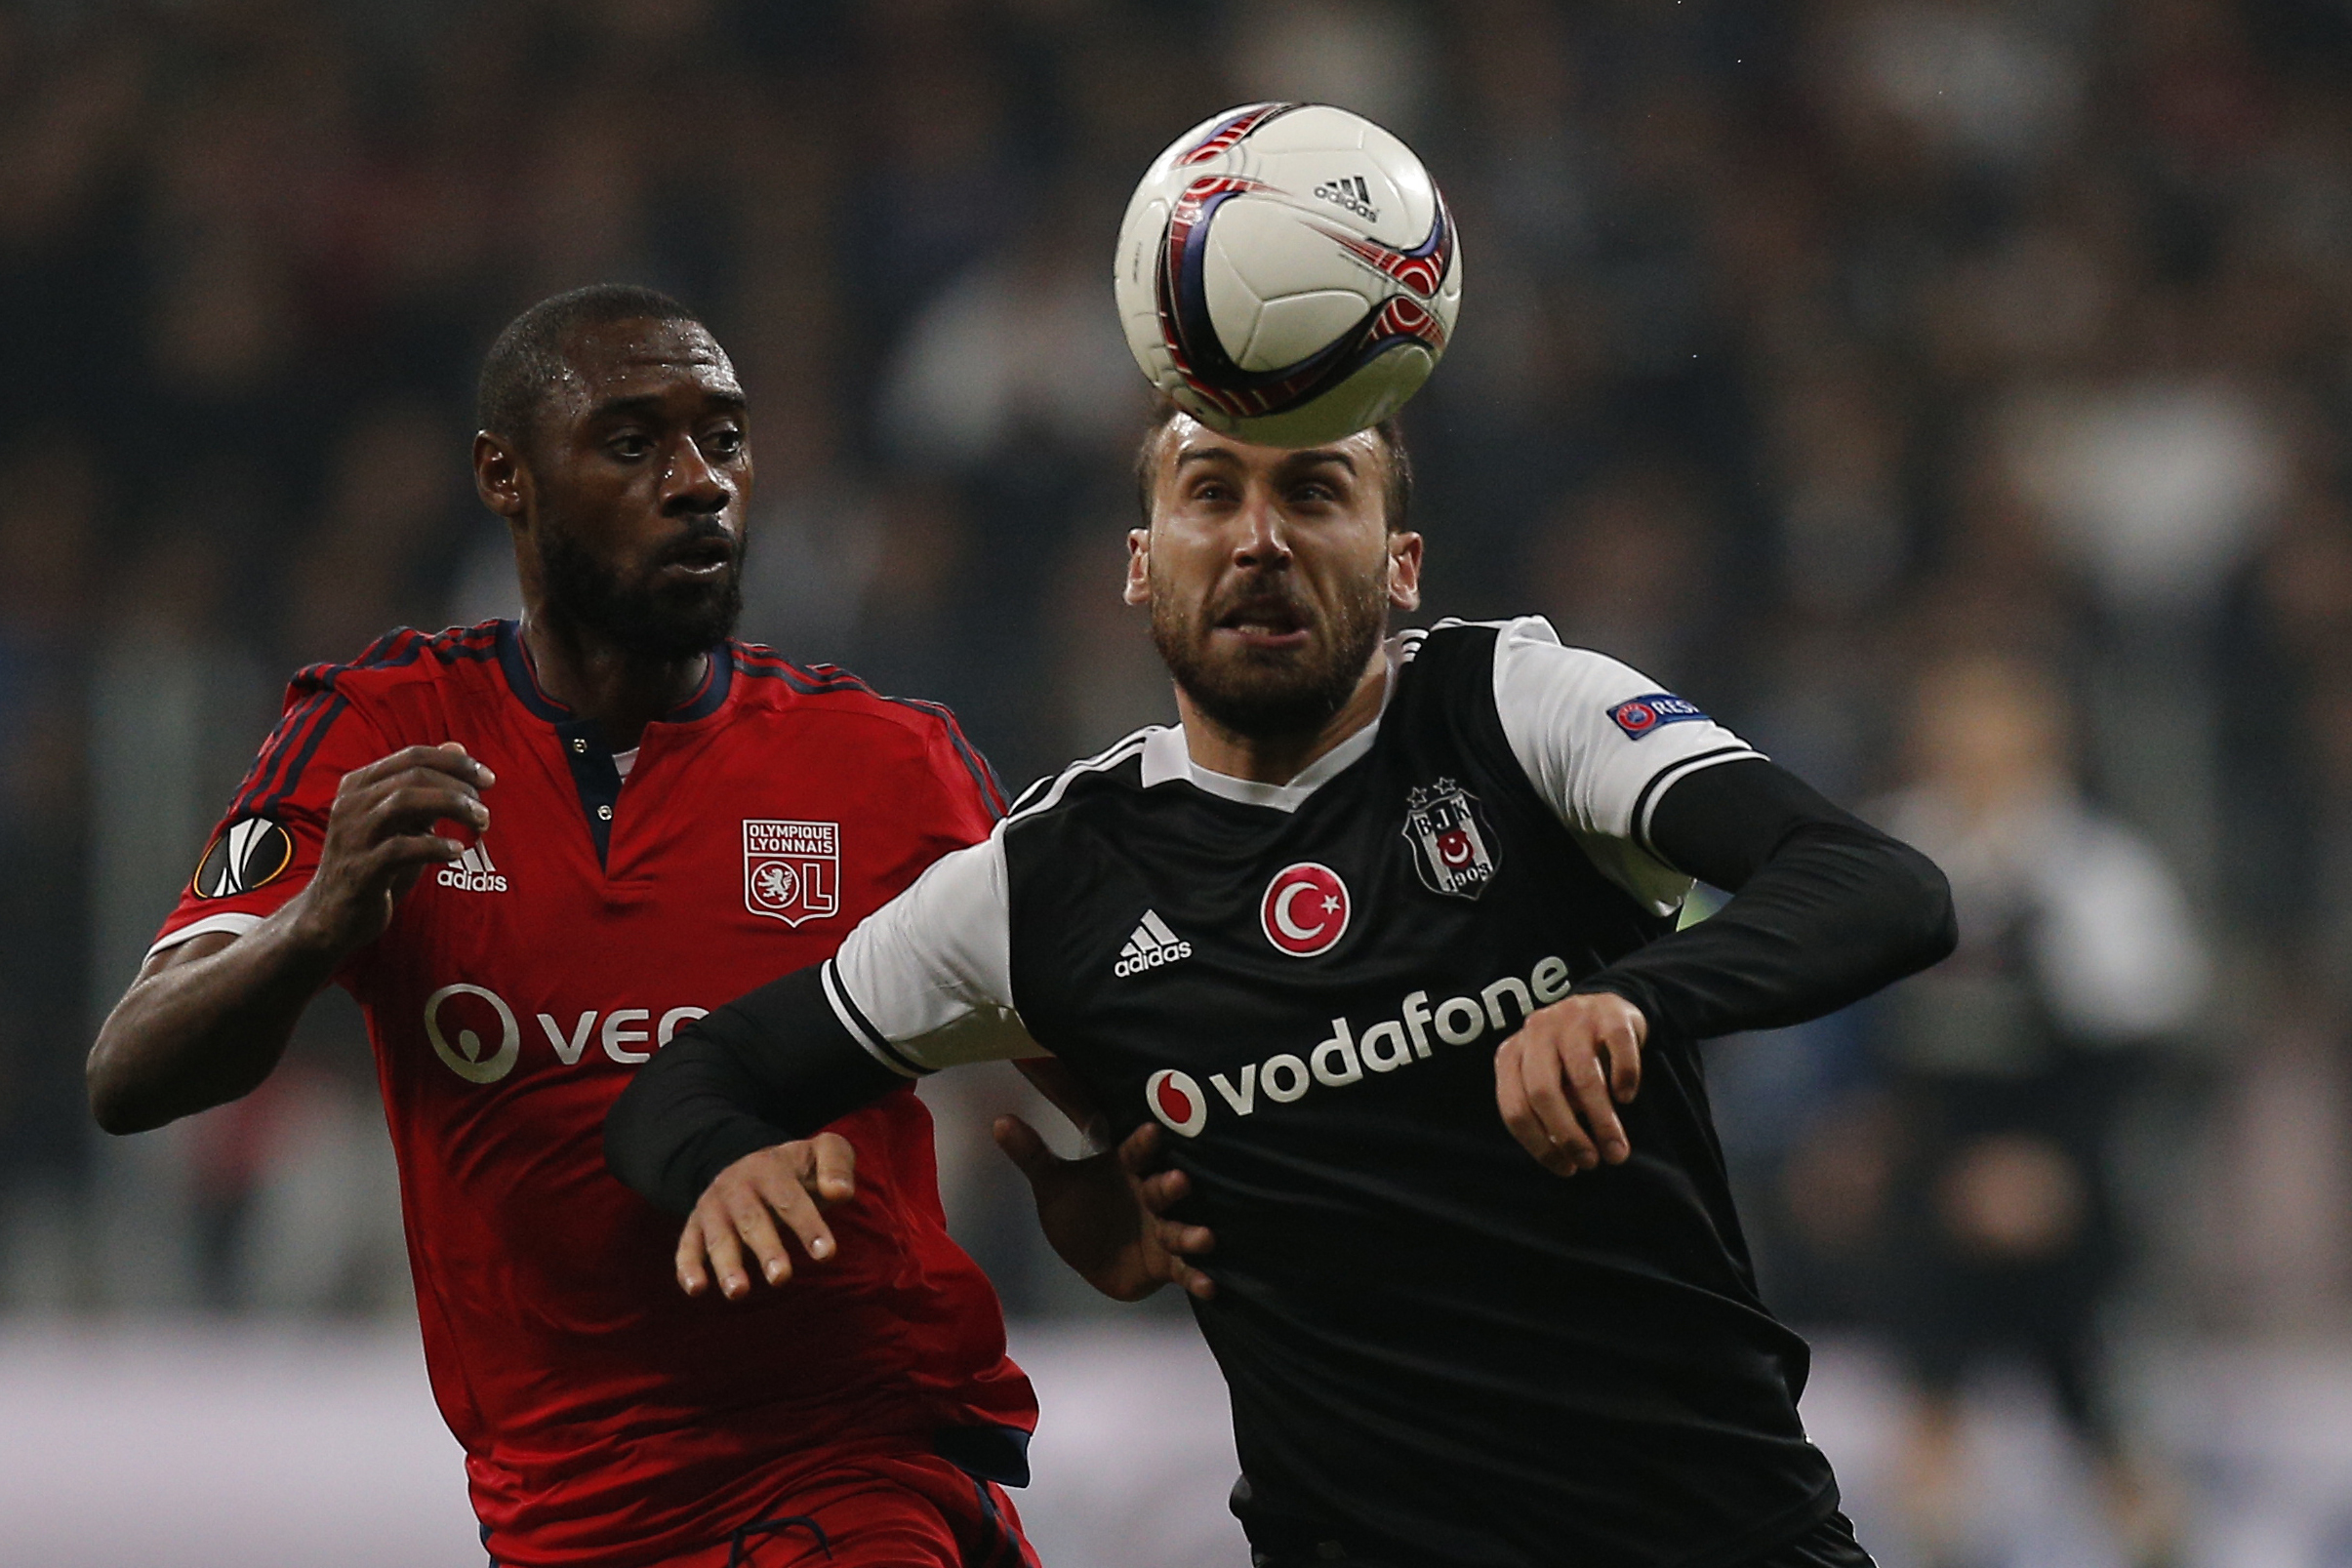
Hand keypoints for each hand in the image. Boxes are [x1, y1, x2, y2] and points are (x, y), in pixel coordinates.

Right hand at [287, 743, 493, 958]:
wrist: (332, 915)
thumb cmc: (374, 863)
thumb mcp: (403, 821)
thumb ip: (427, 787)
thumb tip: (457, 748)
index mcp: (360, 785)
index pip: (413, 756)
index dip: (455, 763)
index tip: (488, 779)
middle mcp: (351, 804)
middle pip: (413, 776)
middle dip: (459, 787)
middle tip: (484, 810)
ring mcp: (352, 836)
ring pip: (403, 801)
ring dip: (451, 807)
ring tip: (479, 823)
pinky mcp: (359, 870)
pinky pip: (399, 849)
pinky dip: (435, 846)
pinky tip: (456, 851)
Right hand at [675, 1133, 856, 1300]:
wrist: (751, 1164)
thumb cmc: (799, 1168)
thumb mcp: (823, 1152)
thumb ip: (837, 1165)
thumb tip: (841, 1193)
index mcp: (770, 1167)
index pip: (791, 1199)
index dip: (808, 1226)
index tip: (826, 1254)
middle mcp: (737, 1186)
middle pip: (752, 1220)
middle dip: (766, 1250)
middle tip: (781, 1278)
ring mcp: (713, 1206)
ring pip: (719, 1238)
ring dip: (727, 1265)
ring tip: (738, 1292)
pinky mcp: (695, 1226)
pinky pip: (687, 1246)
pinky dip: (687, 1267)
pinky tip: (696, 1290)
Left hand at [995, 1118, 1214, 1300]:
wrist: (1092, 1254)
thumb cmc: (1080, 1208)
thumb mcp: (1052, 1182)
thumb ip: (1031, 1153)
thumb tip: (999, 1121)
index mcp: (1126, 1170)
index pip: (1135, 1152)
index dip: (1143, 1143)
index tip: (1152, 1130)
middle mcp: (1149, 1197)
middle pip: (1162, 1189)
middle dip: (1172, 1186)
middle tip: (1180, 1181)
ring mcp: (1161, 1230)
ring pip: (1179, 1230)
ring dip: (1193, 1234)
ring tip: (1206, 1238)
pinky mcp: (1166, 1263)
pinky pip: (1183, 1270)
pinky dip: (1197, 1278)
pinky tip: (1210, 1287)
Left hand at [1494, 992, 1646, 1176]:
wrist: (1604, 1009)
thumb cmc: (1569, 1060)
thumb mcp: (1547, 1082)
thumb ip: (1546, 1114)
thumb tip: (1563, 1158)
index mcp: (1511, 1054)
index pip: (1513, 1108)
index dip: (1538, 1145)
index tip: (1567, 1169)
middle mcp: (1536, 1031)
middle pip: (1543, 1093)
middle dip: (1568, 1136)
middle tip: (1591, 1162)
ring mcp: (1571, 1017)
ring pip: (1583, 1077)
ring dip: (1602, 1121)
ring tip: (1616, 1150)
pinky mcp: (1609, 1012)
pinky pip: (1618, 1050)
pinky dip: (1625, 1078)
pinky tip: (1626, 1096)